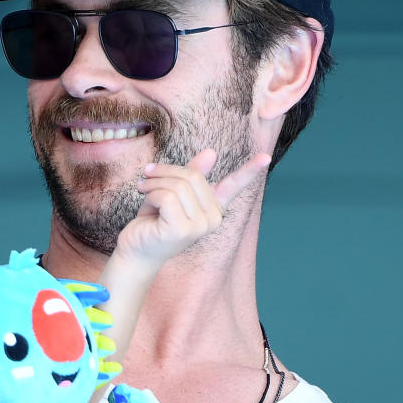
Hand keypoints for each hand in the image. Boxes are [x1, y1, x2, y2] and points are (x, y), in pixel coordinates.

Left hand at [114, 148, 269, 265]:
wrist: (136, 250)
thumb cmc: (153, 220)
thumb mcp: (172, 191)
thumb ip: (191, 173)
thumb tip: (212, 152)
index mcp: (214, 207)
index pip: (235, 186)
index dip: (250, 170)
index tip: (266, 156)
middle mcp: (213, 218)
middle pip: (194, 176)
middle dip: (165, 172)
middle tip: (145, 177)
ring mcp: (200, 226)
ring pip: (178, 185)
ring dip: (153, 183)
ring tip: (142, 189)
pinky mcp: (183, 230)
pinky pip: (167, 196)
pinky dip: (150, 194)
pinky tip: (145, 204)